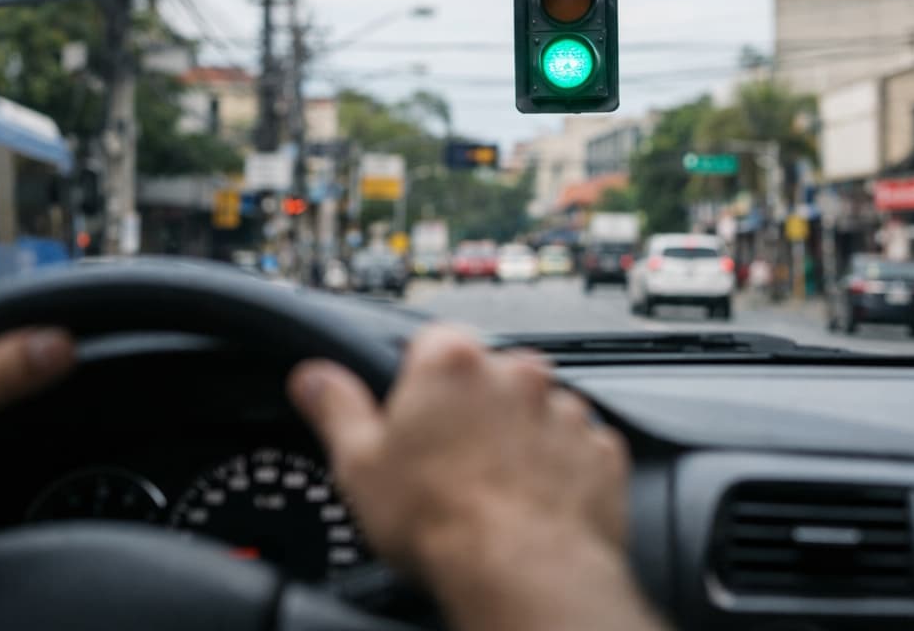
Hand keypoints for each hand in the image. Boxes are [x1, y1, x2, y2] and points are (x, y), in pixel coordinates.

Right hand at [290, 326, 662, 630]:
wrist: (521, 570)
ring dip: (520, 440)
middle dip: (473, 413)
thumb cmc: (439, 520)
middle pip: (488, 379)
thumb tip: (313, 378)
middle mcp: (516, 373)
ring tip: (495, 491)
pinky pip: (577, 450)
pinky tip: (536, 503)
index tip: (414, 417)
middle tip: (451, 464)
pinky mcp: (601, 449)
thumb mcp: (359, 464)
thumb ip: (336, 408)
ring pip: (537, 413)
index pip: (432, 342)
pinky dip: (561, 470)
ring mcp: (565, 409)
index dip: (419, 382)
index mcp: (453, 363)